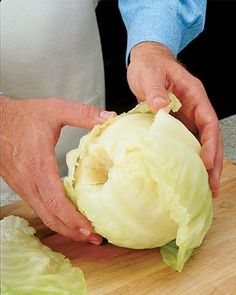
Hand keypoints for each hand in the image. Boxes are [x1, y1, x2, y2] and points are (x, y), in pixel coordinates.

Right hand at [0, 97, 115, 241]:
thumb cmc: (23, 116)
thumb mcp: (54, 110)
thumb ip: (82, 113)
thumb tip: (109, 116)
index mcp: (38, 166)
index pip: (55, 202)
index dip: (73, 218)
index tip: (90, 230)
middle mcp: (29, 182)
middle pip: (50, 216)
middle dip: (73, 232)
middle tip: (95, 239)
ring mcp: (23, 186)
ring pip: (43, 215)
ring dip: (64, 227)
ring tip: (84, 233)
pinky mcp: (21, 185)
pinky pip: (38, 207)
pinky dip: (54, 216)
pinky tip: (66, 216)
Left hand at [127, 42, 222, 196]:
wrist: (145, 62)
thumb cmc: (150, 65)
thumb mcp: (151, 75)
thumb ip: (156, 91)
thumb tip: (162, 107)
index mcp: (194, 95)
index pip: (209, 121)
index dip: (211, 143)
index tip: (208, 162)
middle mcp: (194, 108)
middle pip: (209, 137)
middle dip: (213, 162)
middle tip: (211, 186)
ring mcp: (185, 116)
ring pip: (199, 142)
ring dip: (202, 164)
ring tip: (203, 187)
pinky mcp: (175, 122)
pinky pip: (185, 142)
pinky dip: (188, 158)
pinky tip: (186, 172)